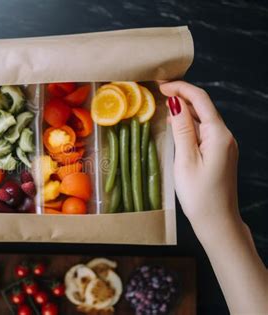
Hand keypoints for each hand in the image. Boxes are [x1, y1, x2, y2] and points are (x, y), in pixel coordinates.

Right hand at [159, 81, 239, 229]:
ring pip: (202, 120)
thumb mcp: (186, 159)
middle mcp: (224, 136)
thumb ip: (182, 129)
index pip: (201, 100)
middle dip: (181, 96)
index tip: (161, 86)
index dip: (181, 88)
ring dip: (183, 111)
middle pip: (203, 107)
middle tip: (158, 92)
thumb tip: (175, 103)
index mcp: (219, 135)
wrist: (217, 221)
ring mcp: (223, 145)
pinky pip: (202, 132)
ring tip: (162, 107)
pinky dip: (188, 125)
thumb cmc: (199, 195)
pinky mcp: (218, 154)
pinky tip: (175, 128)